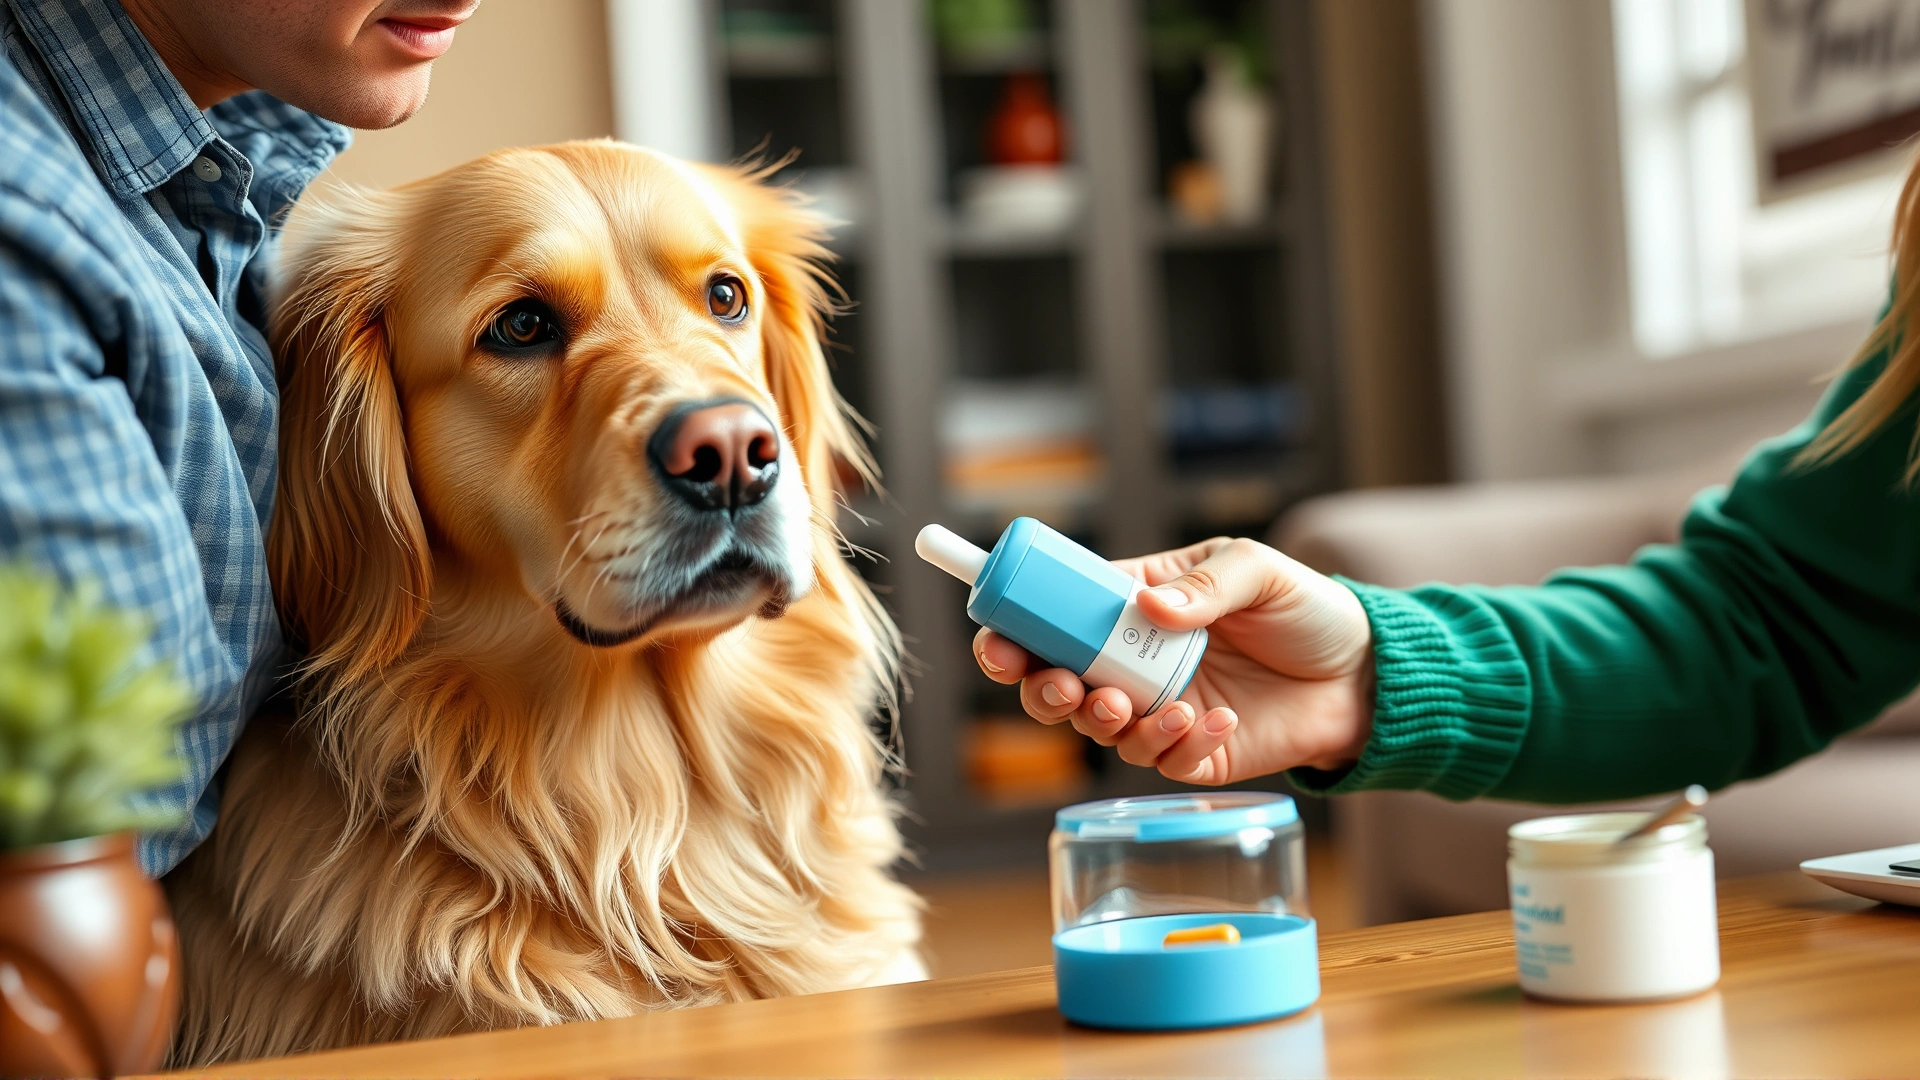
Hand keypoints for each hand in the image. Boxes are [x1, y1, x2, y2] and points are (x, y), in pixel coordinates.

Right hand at [973, 537, 1373, 785]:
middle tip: (1067, 688)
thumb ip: (1205, 584)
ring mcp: (1161, 710)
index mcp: (1134, 609)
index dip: (1014, 633)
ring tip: (1154, 708)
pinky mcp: (1195, 754)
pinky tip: (1217, 718)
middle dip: (1044, 692)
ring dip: (1108, 723)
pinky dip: (1178, 744)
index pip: (1054, 620)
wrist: (1365, 674)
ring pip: (1099, 730)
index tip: (999, 645)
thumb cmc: (1308, 609)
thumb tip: (1152, 605)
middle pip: (1054, 685)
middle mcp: (1136, 663)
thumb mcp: (1257, 570)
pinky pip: (1161, 761)